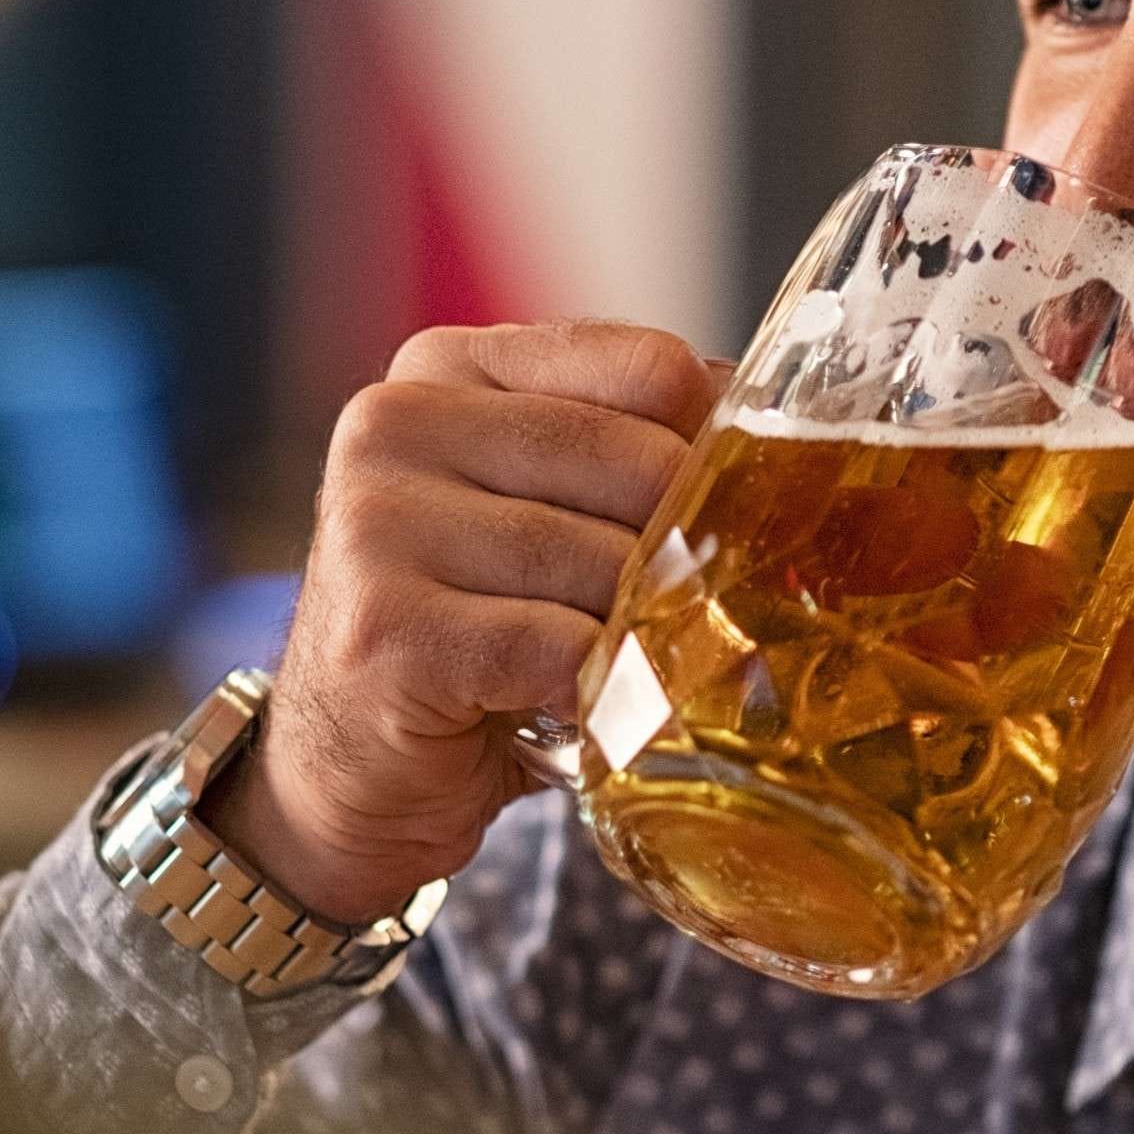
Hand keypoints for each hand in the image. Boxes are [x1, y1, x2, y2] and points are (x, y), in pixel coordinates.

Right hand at [205, 320, 723, 921]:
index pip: (647, 366)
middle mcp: (397, 422)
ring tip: (622, 662)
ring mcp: (379, 521)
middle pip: (636, 463)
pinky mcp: (388, 626)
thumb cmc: (478, 626)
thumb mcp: (548, 504)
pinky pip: (560, 647)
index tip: (723, 512)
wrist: (352, 768)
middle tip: (685, 609)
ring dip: (637, 631)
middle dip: (681, 552)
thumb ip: (635, 450)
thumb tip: (781, 443)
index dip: (711, 448)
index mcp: (449, 365)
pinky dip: (596, 688)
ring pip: (603, 562)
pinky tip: (576, 706)